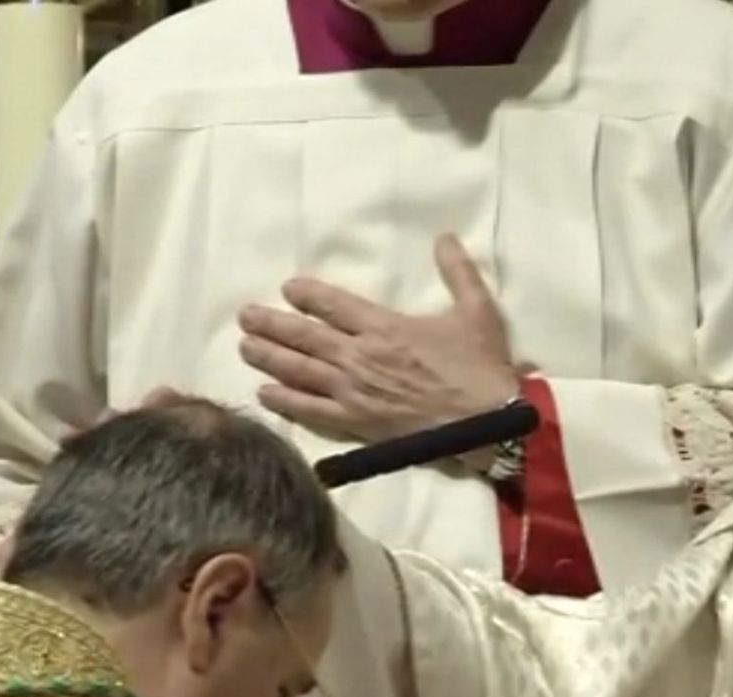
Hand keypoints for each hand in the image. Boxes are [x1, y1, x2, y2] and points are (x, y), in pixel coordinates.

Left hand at [240, 235, 523, 444]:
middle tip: (245, 316)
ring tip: (245, 348)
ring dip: (269, 358)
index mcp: (385, 326)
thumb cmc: (482, 367)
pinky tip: (264, 394)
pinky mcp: (358, 422)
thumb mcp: (478, 311)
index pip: (332, 305)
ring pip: (299, 371)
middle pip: (304, 336)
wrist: (488, 423)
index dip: (306, 295)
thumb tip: (445, 237)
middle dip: (271, 324)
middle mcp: (360, 356)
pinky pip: (312, 411)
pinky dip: (285, 402)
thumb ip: (458, 272)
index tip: (288, 289)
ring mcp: (355, 391)